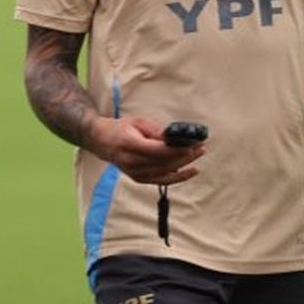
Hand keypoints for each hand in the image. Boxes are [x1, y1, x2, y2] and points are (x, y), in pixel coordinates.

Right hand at [86, 116, 204, 185]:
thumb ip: (156, 131)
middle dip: (185, 155)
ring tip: (199, 155)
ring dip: (185, 165)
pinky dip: (177, 177)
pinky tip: (191, 171)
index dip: (177, 149)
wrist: (102, 142)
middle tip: (201, 148)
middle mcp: (131, 161)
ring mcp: (134, 173)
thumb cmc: (121, 128)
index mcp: (130, 144)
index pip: (157, 150)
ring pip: (165, 172)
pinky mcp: (138, 179)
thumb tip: (175, 137)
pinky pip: (161, 181)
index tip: (192, 144)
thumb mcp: (138, 122)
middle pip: (164, 162)